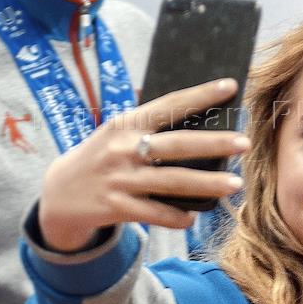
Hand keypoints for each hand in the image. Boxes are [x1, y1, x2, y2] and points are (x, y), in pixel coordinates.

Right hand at [38, 79, 248, 251]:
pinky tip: (193, 217)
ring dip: (206, 184)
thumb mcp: (114, 133)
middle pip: (176, 145)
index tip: (230, 86)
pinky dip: (176, 216)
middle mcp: (123, 149)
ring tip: (235, 184)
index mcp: (126, 124)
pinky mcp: (116, 207)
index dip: (200, 95)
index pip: (168, 105)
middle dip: (213, 144)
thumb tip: (191, 110)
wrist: (58, 194)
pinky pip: (154, 214)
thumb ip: (146, 125)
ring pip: (172, 183)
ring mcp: (120, 179)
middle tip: (245, 142)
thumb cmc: (99, 157)